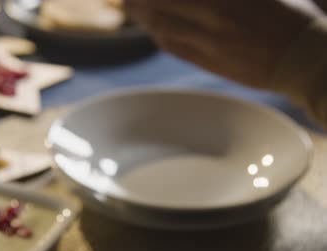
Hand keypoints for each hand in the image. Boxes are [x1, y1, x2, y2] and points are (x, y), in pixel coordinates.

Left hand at [125, 0, 313, 88]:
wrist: (303, 61)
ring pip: (164, 27)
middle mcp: (216, 15)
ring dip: (142, 17)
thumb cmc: (291, 20)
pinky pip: (175, 48)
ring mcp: (211, 41)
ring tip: (130, 8)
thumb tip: (193, 1)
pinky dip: (159, 36)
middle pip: (163, 4)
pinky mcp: (210, 63)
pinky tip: (152, 30)